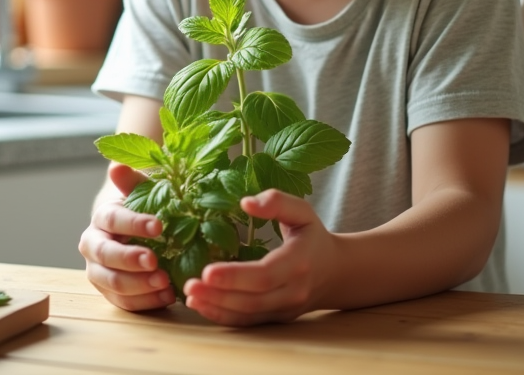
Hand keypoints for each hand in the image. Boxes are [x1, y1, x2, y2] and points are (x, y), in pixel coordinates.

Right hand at [78, 162, 175, 310]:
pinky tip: (167, 296)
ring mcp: (99, 272)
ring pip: (112, 283)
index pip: (112, 220)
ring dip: (139, 286)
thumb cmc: (144, 208)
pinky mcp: (111, 294)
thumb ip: (132, 181)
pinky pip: (124, 303)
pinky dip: (146, 302)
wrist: (137, 231)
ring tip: (165, 284)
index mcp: (101, 218)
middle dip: (130, 260)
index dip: (134, 223)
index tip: (159, 226)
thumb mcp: (142, 191)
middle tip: (155, 262)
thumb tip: (116, 166)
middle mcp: (93, 246)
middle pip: (106, 255)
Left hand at [182, 189, 338, 325]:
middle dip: (218, 295)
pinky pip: (248, 322)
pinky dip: (223, 316)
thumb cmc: (312, 236)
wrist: (335, 272)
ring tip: (189, 295)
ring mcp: (285, 309)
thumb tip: (245, 202)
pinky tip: (202, 305)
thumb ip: (277, 201)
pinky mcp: (276, 318)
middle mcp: (293, 291)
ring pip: (247, 315)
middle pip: (252, 300)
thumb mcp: (302, 211)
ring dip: (216, 308)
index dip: (235, 276)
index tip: (207, 271)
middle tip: (189, 285)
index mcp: (299, 262)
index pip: (265, 275)